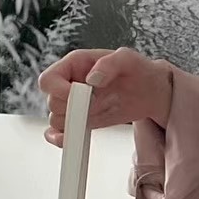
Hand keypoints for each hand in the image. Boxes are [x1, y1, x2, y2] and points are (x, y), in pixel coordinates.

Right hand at [39, 48, 172, 147]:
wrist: (149, 92)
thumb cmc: (137, 70)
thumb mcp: (127, 59)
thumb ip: (109, 63)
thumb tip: (92, 78)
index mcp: (74, 65)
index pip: (48, 80)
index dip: (58, 90)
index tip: (77, 96)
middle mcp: (70, 84)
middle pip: (52, 103)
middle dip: (72, 108)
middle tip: (95, 104)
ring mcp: (75, 105)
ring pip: (57, 120)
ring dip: (75, 122)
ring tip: (98, 113)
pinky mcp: (81, 121)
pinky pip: (61, 133)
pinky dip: (63, 139)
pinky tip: (71, 139)